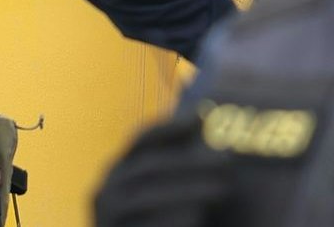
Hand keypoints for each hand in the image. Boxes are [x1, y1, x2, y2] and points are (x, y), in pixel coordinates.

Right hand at [92, 115, 231, 226]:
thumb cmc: (161, 216)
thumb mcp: (167, 186)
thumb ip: (182, 160)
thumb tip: (206, 119)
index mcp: (121, 169)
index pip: (144, 138)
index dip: (172, 125)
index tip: (202, 116)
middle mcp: (108, 189)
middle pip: (149, 166)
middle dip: (190, 161)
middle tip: (226, 162)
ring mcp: (106, 215)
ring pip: (146, 198)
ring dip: (187, 191)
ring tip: (220, 190)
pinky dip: (171, 221)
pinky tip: (197, 217)